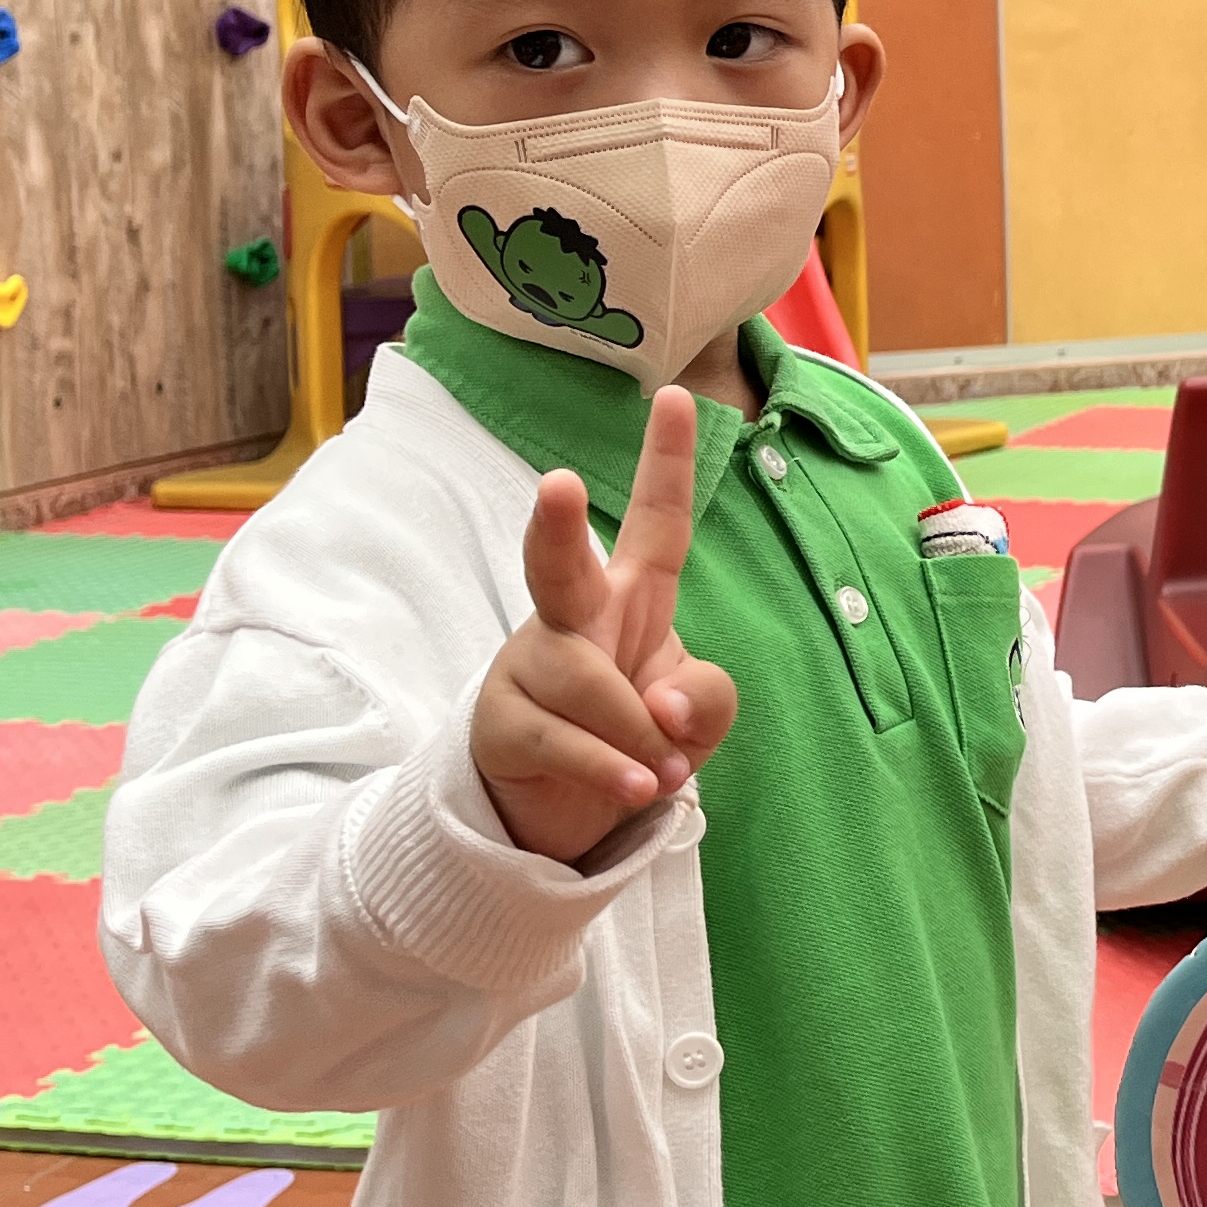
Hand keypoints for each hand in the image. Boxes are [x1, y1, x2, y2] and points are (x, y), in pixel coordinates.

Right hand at [470, 388, 739, 861]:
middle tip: (558, 484)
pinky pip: (558, 738)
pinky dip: (606, 765)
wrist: (567, 810)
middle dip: (555, 524)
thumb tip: (663, 703)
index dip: (667, 462)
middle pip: (558, 563)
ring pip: (583, 679)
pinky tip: (637, 785)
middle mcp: (572, 616)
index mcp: (629, 595)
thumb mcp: (695, 716)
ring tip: (663, 770)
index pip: (657, 521)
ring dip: (635, 731)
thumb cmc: (635, 733)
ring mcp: (528, 666)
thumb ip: (707, 698)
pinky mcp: (499, 724)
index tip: (677, 396)